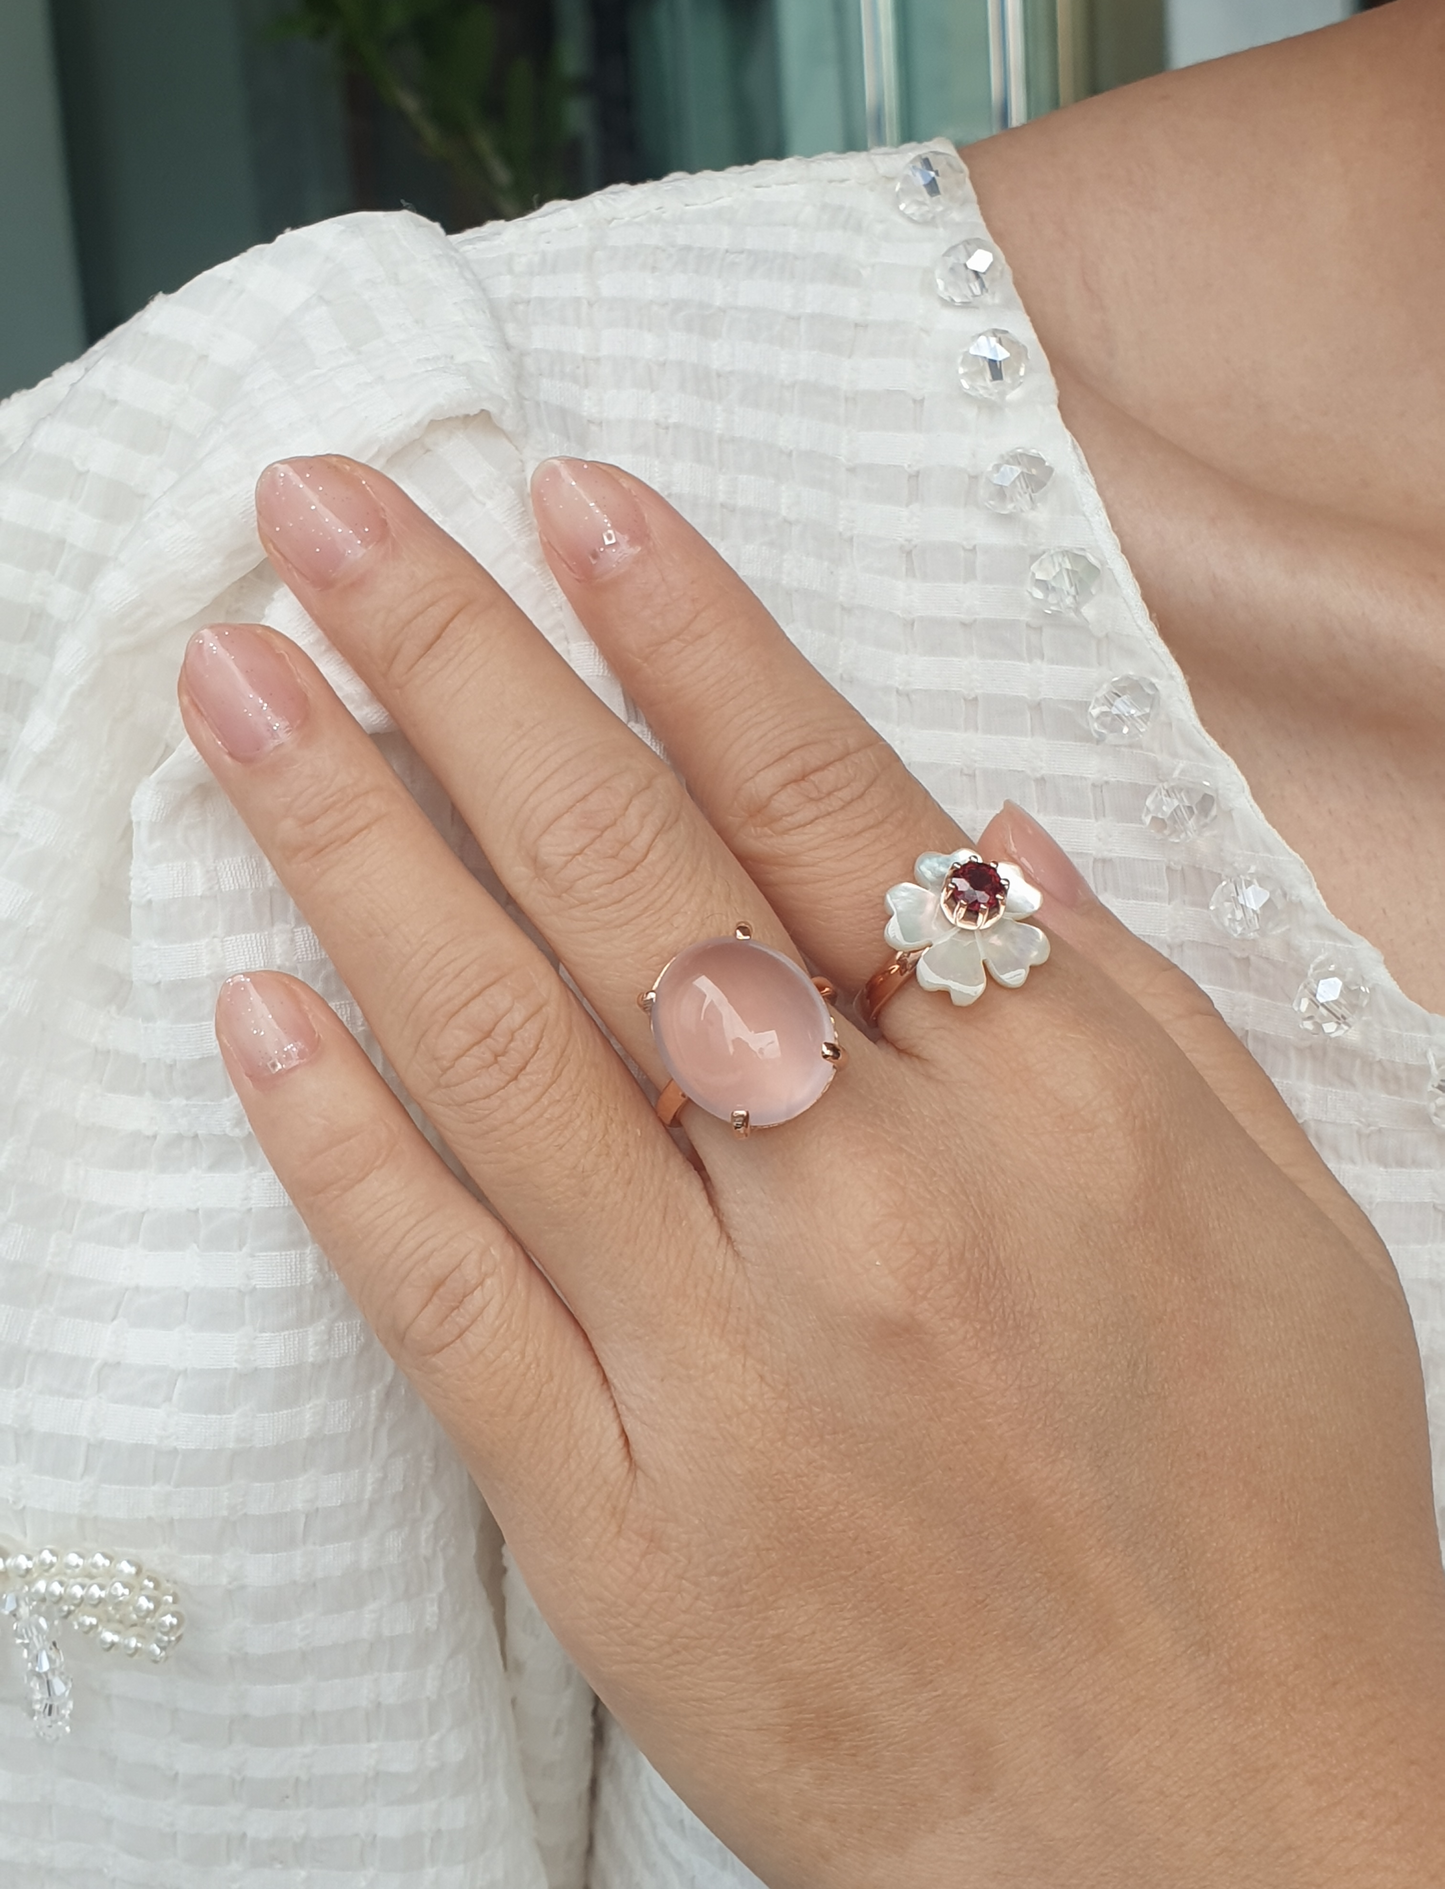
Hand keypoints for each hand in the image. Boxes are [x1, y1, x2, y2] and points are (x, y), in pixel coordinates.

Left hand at [177, 454, 1444, 1888]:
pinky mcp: (620, 1521)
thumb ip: (1129, 1001)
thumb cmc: (1278, 1520)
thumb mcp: (1283, 1218)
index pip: (821, 801)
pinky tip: (253, 1004)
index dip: (681, 631)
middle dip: (455, 666)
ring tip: (241, 692)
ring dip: (350, 845)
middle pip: (621, 872)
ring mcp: (727, 1363)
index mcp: (1047, 1106)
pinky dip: (339, 1143)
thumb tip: (980, 829)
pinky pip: (444, 1297)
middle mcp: (871, 1202)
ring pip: (497, 1048)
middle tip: (321, 522)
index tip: (565, 499)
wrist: (1225, 1846)